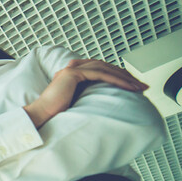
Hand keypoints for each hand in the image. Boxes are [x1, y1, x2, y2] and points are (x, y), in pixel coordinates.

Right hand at [24, 59, 147, 127]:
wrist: (40, 114)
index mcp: (72, 74)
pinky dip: (117, 80)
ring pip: (105, 68)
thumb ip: (86, 96)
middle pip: (105, 66)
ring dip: (125, 77)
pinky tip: (128, 87)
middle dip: (125, 75)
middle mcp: (72, 68)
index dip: (118, 75)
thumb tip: (102, 103)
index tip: (132, 85)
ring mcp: (72, 69)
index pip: (100, 69)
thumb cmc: (54, 114)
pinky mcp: (73, 73)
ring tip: (139, 87)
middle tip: (141, 85)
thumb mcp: (76, 103)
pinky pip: (101, 74)